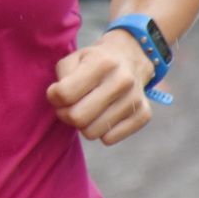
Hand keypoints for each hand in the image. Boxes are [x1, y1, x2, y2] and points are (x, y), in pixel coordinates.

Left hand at [46, 30, 157, 144]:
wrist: (130, 58)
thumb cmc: (93, 62)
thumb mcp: (73, 59)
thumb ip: (61, 77)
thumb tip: (59, 100)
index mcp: (102, 62)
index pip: (64, 94)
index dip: (54, 97)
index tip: (57, 93)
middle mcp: (122, 80)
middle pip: (78, 117)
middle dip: (66, 115)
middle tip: (68, 107)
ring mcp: (135, 99)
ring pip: (93, 132)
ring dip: (83, 124)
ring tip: (85, 110)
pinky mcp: (144, 115)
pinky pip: (109, 139)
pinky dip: (100, 131)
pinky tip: (102, 116)